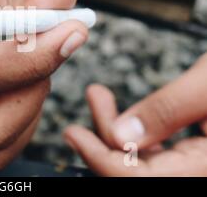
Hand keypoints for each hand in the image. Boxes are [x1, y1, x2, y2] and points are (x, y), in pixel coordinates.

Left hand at [64, 54, 206, 175]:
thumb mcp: (206, 86)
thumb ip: (166, 111)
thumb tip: (119, 134)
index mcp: (206, 169)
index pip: (138, 179)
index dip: (99, 158)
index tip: (73, 133)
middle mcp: (201, 172)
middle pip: (136, 171)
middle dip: (105, 135)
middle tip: (91, 100)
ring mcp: (198, 165)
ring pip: (144, 161)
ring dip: (116, 130)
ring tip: (100, 95)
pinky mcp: (197, 155)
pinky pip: (159, 153)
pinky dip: (136, 131)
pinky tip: (121, 110)